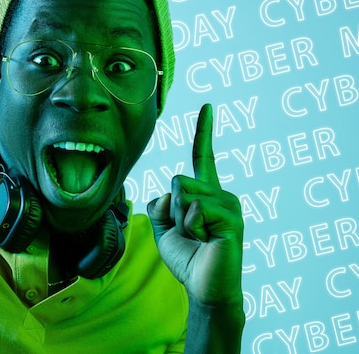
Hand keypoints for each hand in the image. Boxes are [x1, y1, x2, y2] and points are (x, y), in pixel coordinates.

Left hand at [147, 103, 242, 304]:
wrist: (203, 287)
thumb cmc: (187, 258)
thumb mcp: (164, 228)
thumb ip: (160, 205)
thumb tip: (167, 192)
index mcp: (206, 194)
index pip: (202, 157)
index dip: (203, 131)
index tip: (207, 106)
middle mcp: (221, 195)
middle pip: (178, 181)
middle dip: (173, 210)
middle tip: (190, 234)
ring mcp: (229, 205)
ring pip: (184, 193)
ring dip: (182, 221)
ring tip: (199, 239)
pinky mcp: (232, 218)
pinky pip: (195, 209)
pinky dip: (191, 228)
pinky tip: (206, 242)